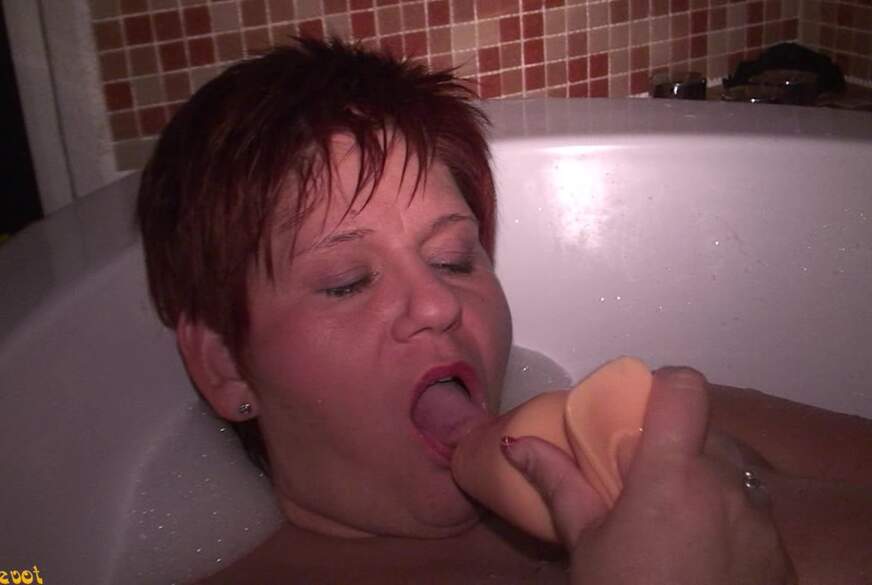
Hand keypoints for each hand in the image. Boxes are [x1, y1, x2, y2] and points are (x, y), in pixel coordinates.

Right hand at [502, 367, 795, 584]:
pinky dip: (728, 522)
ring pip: (729, 475)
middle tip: (644, 489)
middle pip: (704, 435)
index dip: (662, 387)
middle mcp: (726, 484)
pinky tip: (704, 560)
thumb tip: (515, 443)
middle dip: (674, 451)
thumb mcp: (586, 544)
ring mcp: (760, 518)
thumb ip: (558, 482)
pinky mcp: (780, 552)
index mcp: (672, 473)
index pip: (684, 387)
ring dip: (703, 487)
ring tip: (674, 530)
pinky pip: (752, 514)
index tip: (638, 415)